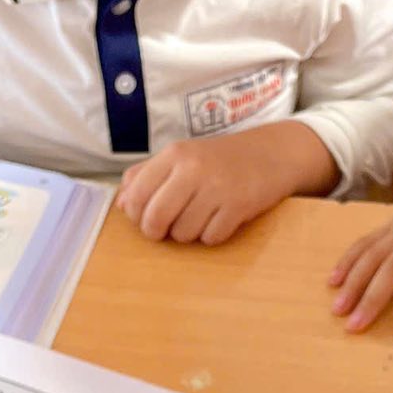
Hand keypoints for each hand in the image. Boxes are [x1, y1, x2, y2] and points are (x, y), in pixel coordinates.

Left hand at [118, 123, 328, 245]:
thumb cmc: (220, 160)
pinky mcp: (238, 206)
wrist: (271, 154)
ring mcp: (217, 187)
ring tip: (200, 217)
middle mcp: (193, 168)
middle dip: (156, 232)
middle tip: (166, 229)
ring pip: (183, 234)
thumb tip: (121, 203)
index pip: (135, 197)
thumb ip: (146, 175)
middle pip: (154, 219)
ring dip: (188, 234)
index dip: (136, 216)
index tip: (146, 216)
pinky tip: (220, 219)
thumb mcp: (182, 156)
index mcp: (174, 155)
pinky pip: (211, 238)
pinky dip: (212, 235)